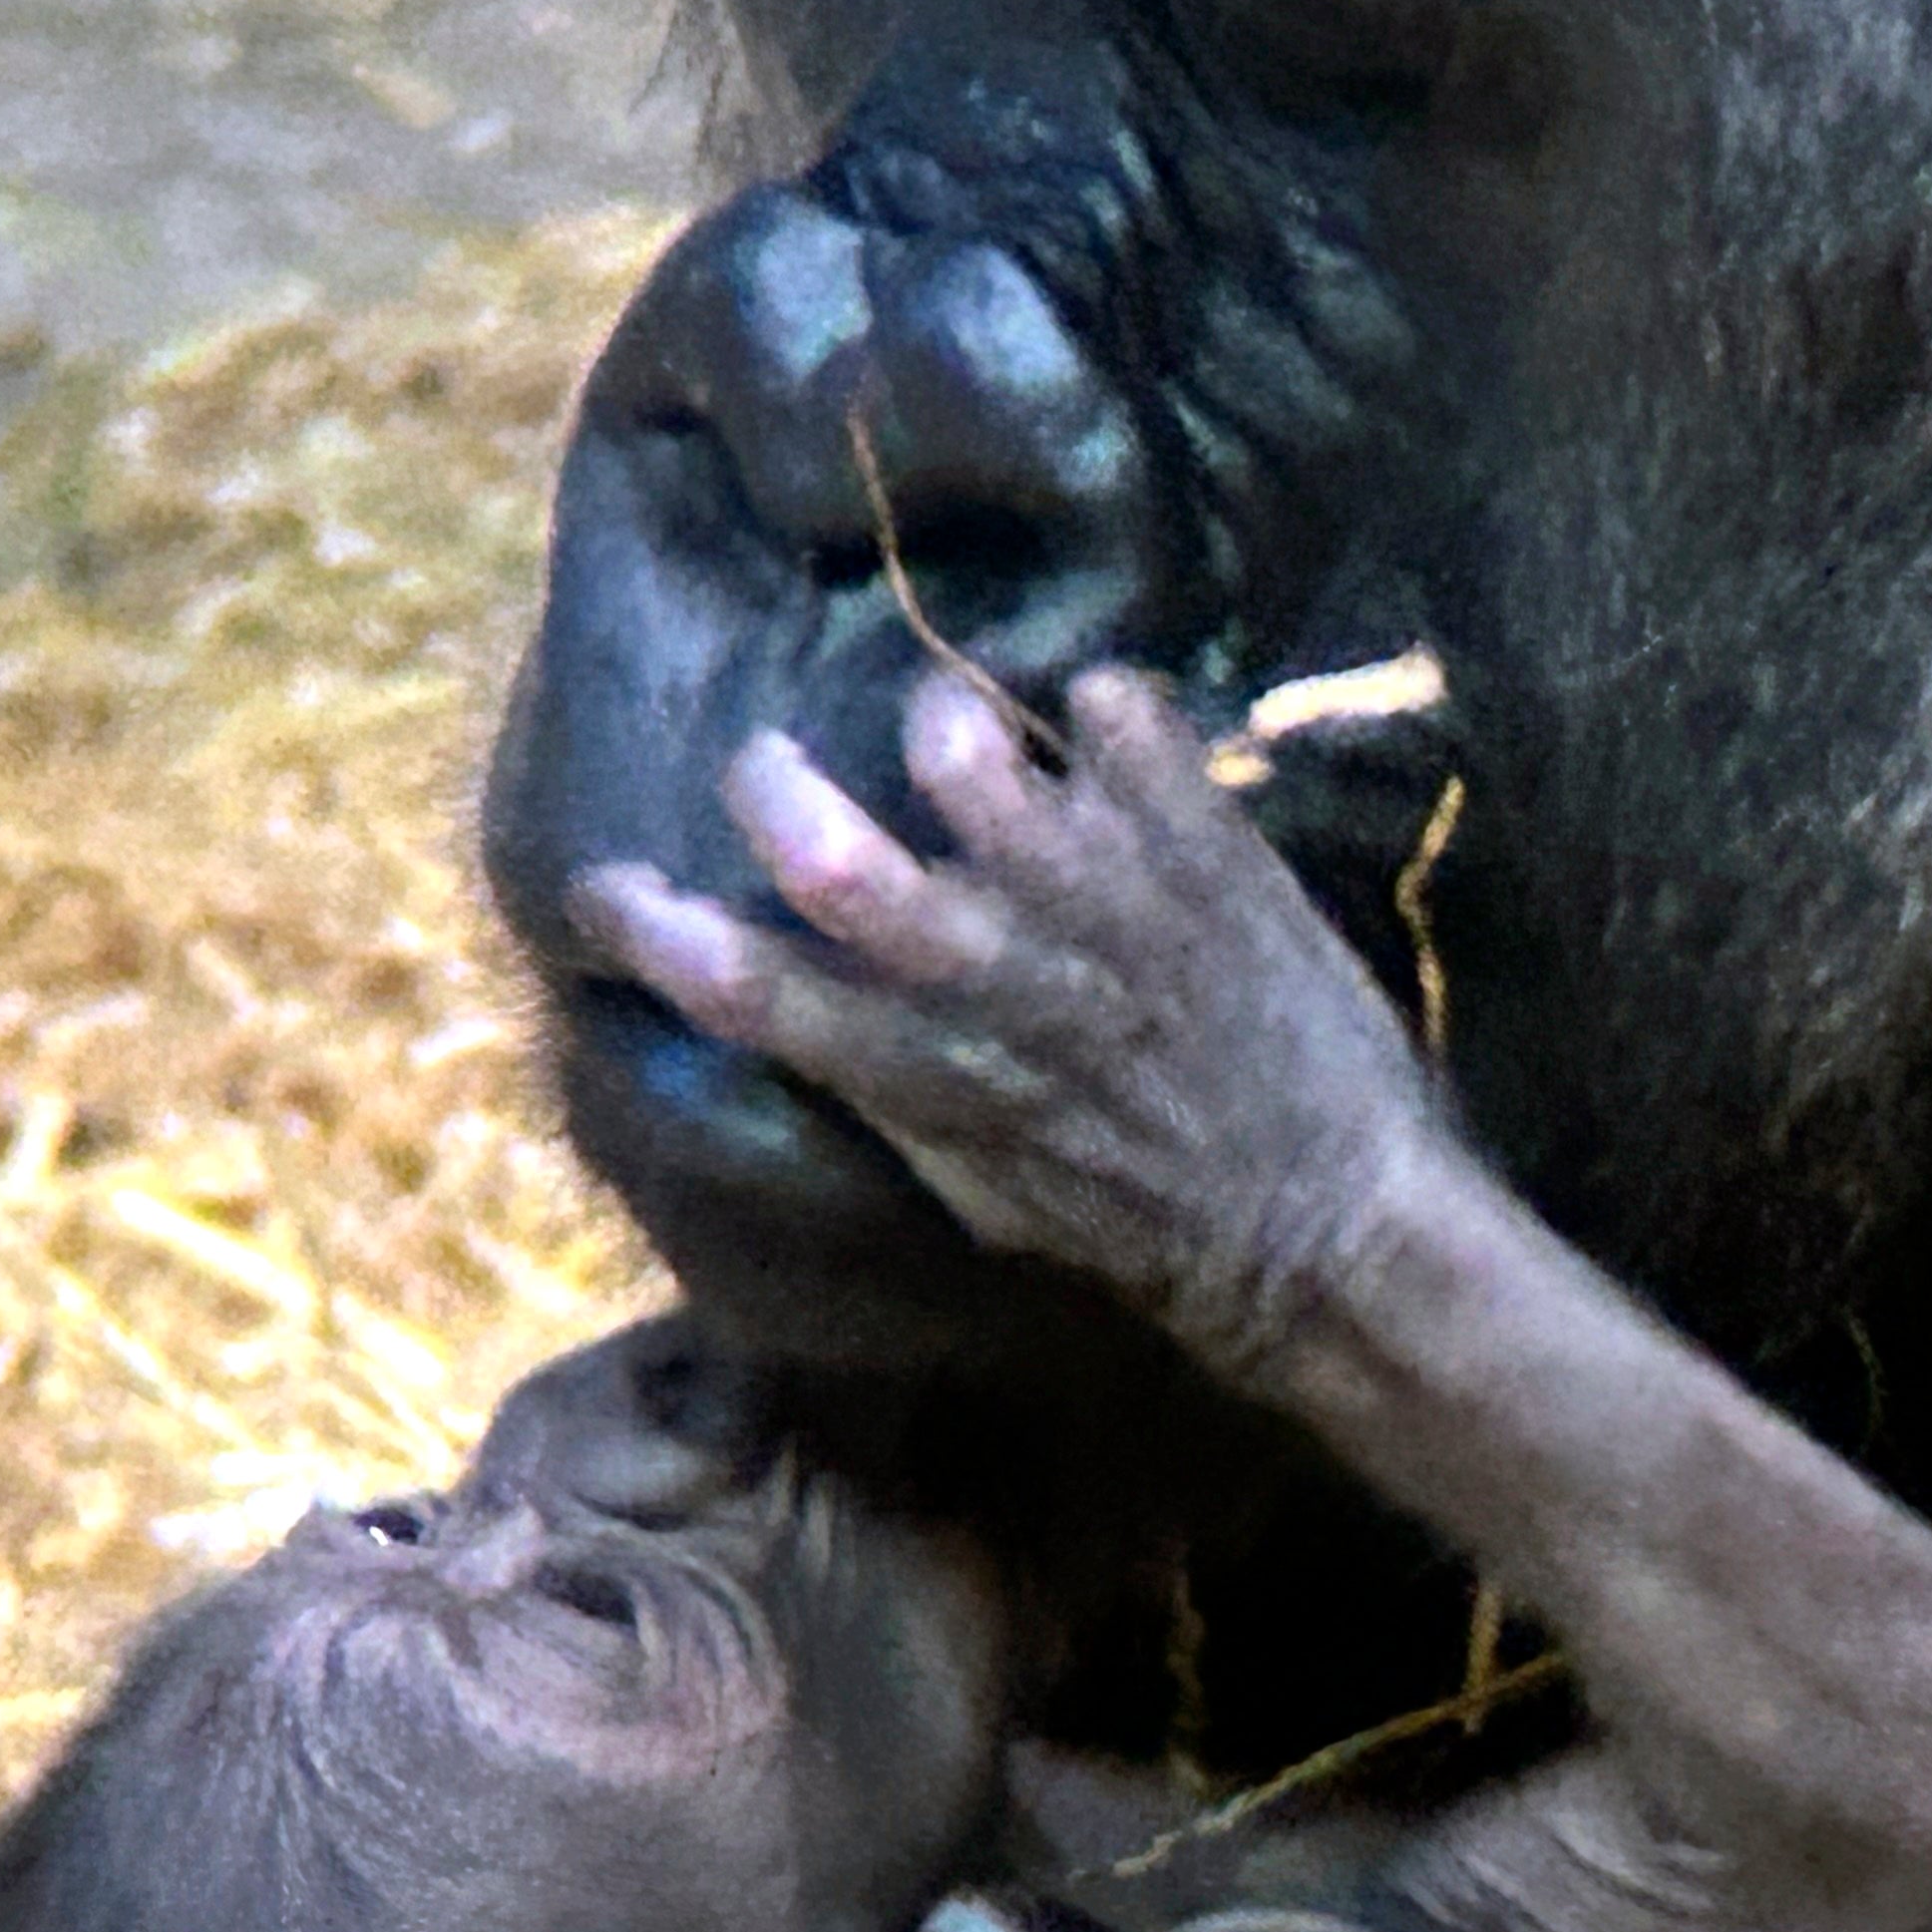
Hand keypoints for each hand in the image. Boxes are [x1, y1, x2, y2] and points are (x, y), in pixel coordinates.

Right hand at [570, 666, 1444, 1390]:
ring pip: (963, 745)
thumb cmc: (1142, 1218)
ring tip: (964, 740)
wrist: (1325, 1225)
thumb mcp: (979, 1188)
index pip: (742, 988)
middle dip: (773, 783)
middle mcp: (988, 977)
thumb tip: (807, 1015)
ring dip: (945, 723)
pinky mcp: (1196, 844)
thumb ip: (891, 1090)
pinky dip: (1106, 706)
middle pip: (824, 850)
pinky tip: (1111, 743)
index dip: (649, 926)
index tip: (607, 884)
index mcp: (919, 1074)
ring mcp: (1096, 898)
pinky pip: (1121, 711)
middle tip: (777, 765)